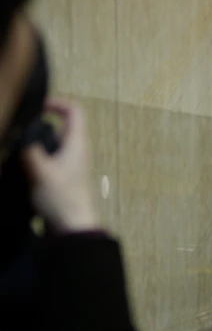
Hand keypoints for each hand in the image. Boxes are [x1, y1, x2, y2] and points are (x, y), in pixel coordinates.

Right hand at [22, 98, 97, 232]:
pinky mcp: (60, 178)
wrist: (70, 227)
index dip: (57, 103)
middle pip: (59, 127)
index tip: (37, 106)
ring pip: (50, 144)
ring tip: (15, 148)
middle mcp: (75, 152)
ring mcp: (69, 165)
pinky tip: (19, 166)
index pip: (74, 112)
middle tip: (19, 129)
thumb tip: (19, 134)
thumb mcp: (40, 171)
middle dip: (37, 124)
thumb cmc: (61, 200)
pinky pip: (46, 159)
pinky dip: (33, 158)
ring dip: (33, 143)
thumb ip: (29, 149)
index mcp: (77, 145)